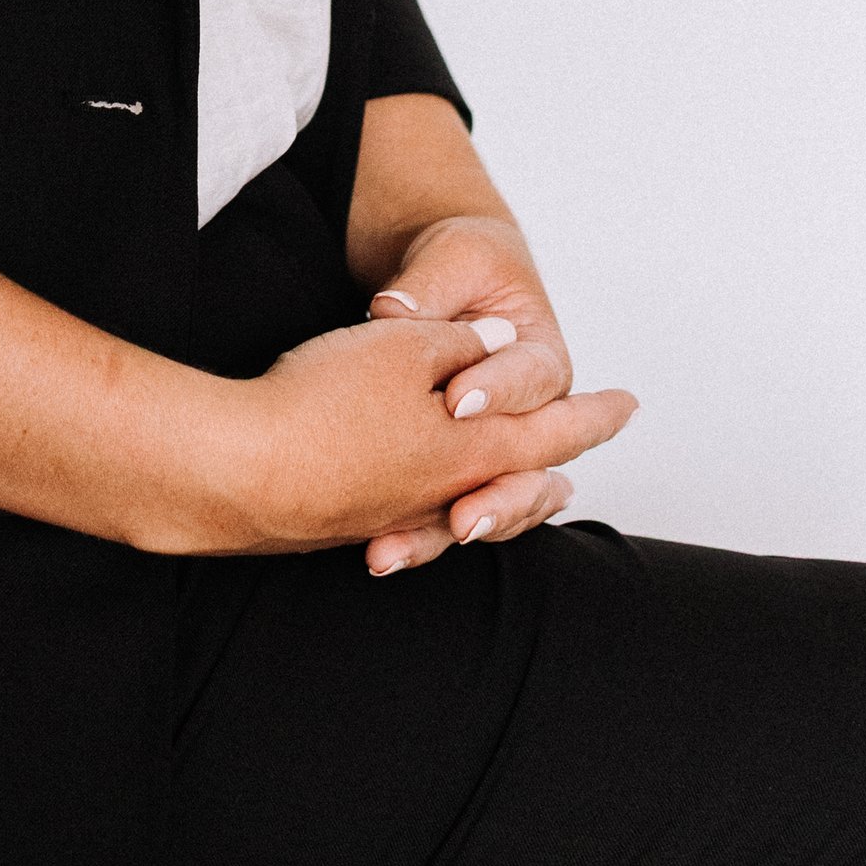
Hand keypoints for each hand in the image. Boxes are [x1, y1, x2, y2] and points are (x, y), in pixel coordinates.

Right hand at [182, 309, 636, 562]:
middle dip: (549, 477)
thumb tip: (492, 342)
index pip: (554, 428)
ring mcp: (397, 514)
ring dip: (496, 502)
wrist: (236, 469)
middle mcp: (445, 490)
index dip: (595, 414)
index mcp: (474, 446)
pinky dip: (432, 515)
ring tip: (511, 498)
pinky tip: (422, 511)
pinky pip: (411, 520)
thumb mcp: (405, 343)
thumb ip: (458, 342)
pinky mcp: (351, 523)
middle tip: (574, 471)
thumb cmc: (324, 403)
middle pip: (519, 488)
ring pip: (464, 509)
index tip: (629, 405)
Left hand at [360, 211, 621, 577]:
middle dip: (497, 498)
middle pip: (526, 469)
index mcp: (540, 357)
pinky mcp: (449, 471)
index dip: (497, 390)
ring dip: (445, 532)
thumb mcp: (454, 258)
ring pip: (486, 504)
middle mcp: (524, 417)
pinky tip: (376, 555)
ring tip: (397, 552)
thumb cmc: (465, 264)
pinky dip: (414, 538)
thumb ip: (430, 288)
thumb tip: (394, 308)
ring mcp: (487, 452)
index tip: (456, 401)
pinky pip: (442, 515)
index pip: (532, 379)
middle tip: (463, 515)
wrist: (452, 278)